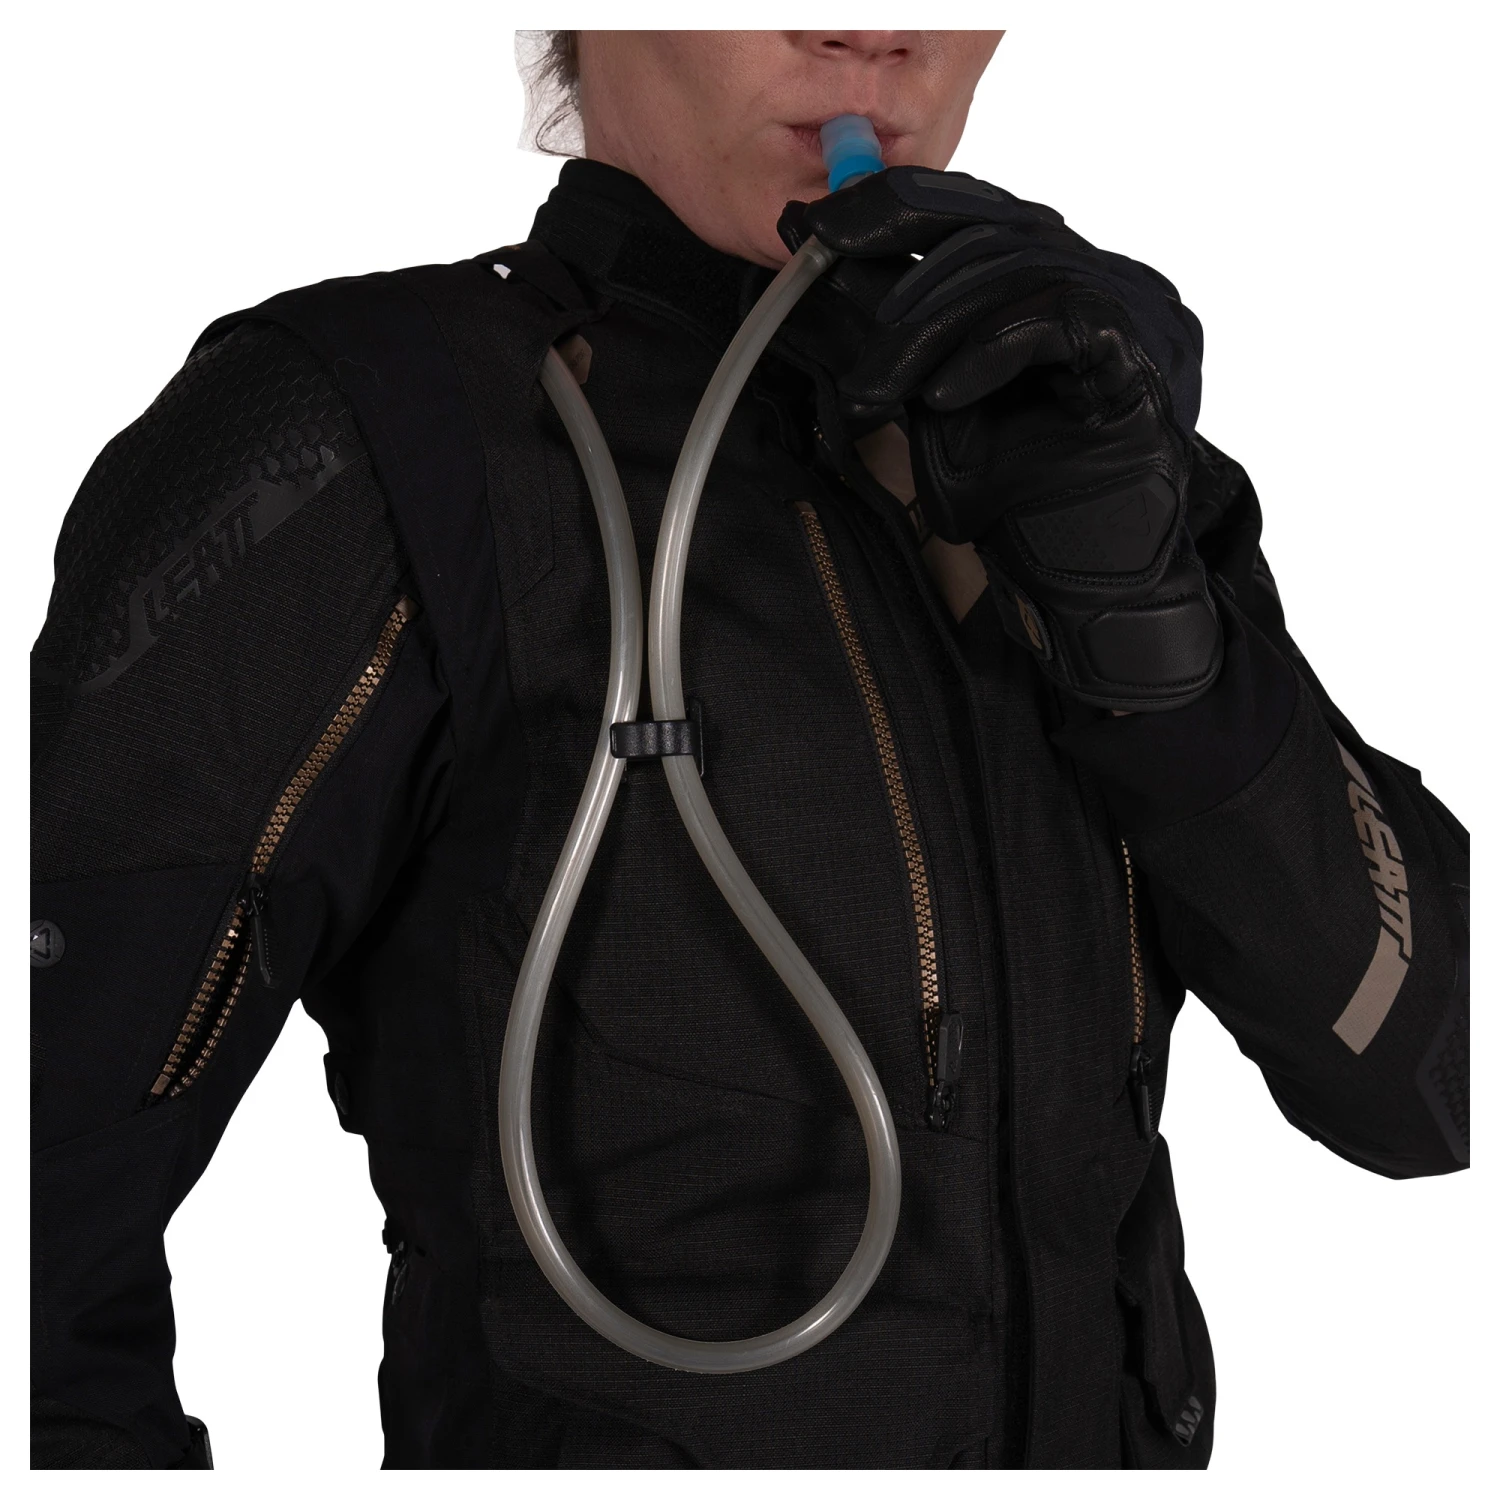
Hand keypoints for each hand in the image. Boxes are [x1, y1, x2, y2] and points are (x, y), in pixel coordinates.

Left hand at [780, 168, 1221, 711]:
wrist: (1076, 580)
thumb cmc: (1009, 500)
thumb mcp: (922, 404)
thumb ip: (885, 336)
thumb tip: (812, 261)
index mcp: (1035, 281)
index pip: (964, 208)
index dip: (883, 205)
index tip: (809, 224)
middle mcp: (1084, 280)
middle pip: (985, 224)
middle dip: (891, 261)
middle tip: (823, 294)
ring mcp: (1119, 311)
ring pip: (1011, 267)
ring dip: (923, 329)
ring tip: (874, 389)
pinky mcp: (1134, 355)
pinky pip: (1056, 317)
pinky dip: (988, 350)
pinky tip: (943, 398)